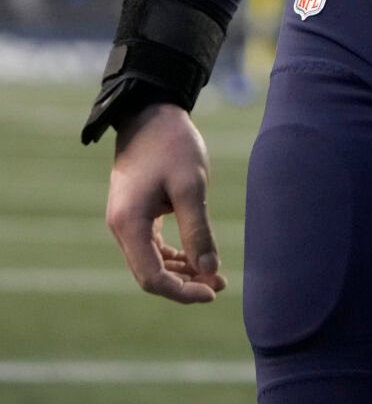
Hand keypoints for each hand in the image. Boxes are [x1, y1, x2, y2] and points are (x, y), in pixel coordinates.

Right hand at [106, 103, 226, 302]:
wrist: (151, 112)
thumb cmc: (172, 145)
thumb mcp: (191, 185)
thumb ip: (198, 230)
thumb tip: (209, 271)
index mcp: (129, 224)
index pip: (152, 278)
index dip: (183, 291)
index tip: (213, 290)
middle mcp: (120, 228)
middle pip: (150, 274)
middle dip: (184, 284)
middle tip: (219, 283)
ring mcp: (125, 220)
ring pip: (151, 262)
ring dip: (180, 271)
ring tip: (213, 273)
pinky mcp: (134, 212)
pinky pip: (151, 246)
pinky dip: (172, 254)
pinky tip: (195, 255)